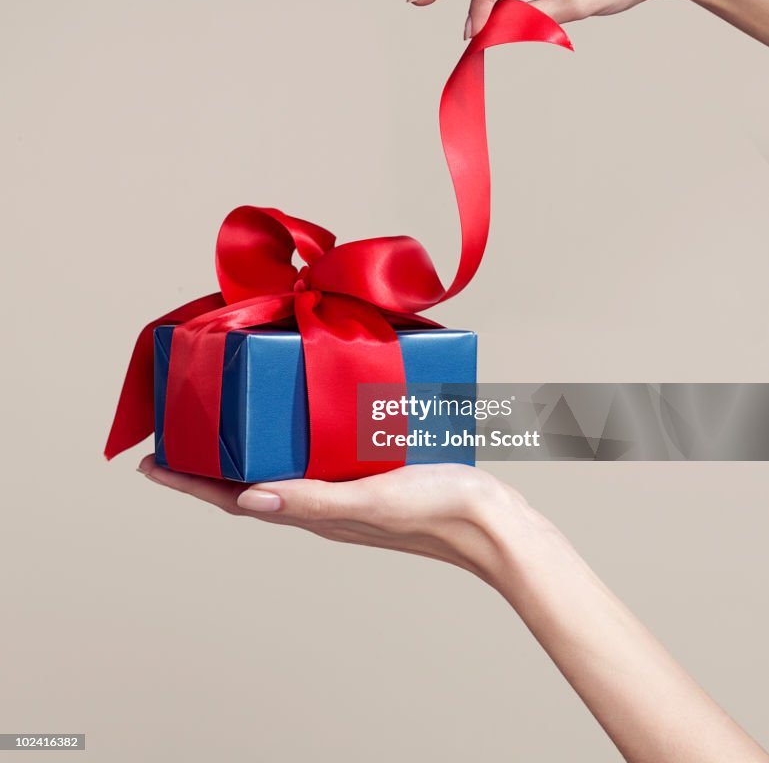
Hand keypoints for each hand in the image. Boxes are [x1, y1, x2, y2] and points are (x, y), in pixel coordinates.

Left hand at [137, 453, 768, 760]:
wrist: (495, 522)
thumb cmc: (438, 509)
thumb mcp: (372, 500)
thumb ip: (315, 499)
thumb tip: (246, 500)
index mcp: (315, 510)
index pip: (234, 496)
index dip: (188, 481)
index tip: (149, 461)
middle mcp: (321, 501)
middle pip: (248, 481)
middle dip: (209, 461)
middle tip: (181, 431)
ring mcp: (344, 489)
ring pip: (278, 467)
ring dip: (245, 448)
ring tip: (225, 420)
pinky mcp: (368, 475)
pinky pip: (315, 456)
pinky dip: (290, 438)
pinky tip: (298, 416)